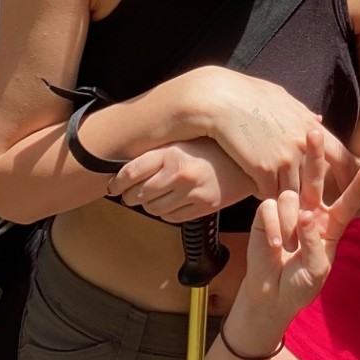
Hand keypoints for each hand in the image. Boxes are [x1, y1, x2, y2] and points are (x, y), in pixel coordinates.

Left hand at [108, 139, 257, 223]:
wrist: (247, 159)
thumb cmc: (213, 148)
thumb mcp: (182, 141)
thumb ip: (157, 153)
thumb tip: (126, 169)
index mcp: (171, 152)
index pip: (130, 173)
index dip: (116, 183)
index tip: (113, 186)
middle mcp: (179, 173)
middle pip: (137, 194)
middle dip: (130, 196)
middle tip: (131, 193)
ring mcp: (192, 192)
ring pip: (153, 209)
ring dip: (149, 205)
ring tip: (156, 196)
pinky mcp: (203, 207)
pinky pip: (171, 218)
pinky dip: (166, 213)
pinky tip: (172, 202)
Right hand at [178, 67, 349, 198]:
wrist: (219, 97)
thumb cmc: (247, 94)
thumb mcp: (282, 99)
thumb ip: (302, 115)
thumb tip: (319, 119)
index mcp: (311, 127)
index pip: (342, 157)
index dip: (347, 175)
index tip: (346, 188)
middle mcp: (303, 145)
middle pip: (316, 182)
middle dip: (315, 199)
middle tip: (314, 214)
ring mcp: (285, 159)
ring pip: (292, 194)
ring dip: (285, 202)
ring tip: (282, 216)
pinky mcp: (264, 170)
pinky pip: (268, 194)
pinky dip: (263, 196)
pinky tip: (256, 193)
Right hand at [236, 129, 359, 331]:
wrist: (272, 294)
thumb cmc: (301, 283)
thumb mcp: (316, 270)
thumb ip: (314, 243)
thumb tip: (306, 215)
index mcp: (330, 224)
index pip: (346, 202)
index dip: (356, 188)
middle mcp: (310, 211)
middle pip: (315, 178)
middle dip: (315, 156)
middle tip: (313, 132)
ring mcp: (287, 210)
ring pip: (290, 198)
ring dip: (289, 223)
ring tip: (287, 247)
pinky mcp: (266, 214)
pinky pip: (270, 208)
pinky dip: (273, 227)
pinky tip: (274, 245)